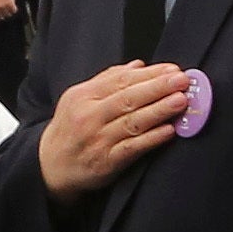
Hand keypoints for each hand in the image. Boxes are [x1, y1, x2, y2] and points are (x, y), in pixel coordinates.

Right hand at [36, 61, 190, 194]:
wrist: (50, 165)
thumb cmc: (71, 129)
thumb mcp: (79, 99)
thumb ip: (108, 80)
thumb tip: (138, 66)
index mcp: (84, 96)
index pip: (121, 80)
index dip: (150, 74)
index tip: (172, 70)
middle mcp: (89, 116)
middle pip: (128, 98)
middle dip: (158, 88)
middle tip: (182, 81)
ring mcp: (98, 139)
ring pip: (132, 122)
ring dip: (159, 110)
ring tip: (181, 101)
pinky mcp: (106, 162)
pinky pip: (132, 148)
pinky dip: (152, 139)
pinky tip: (169, 131)